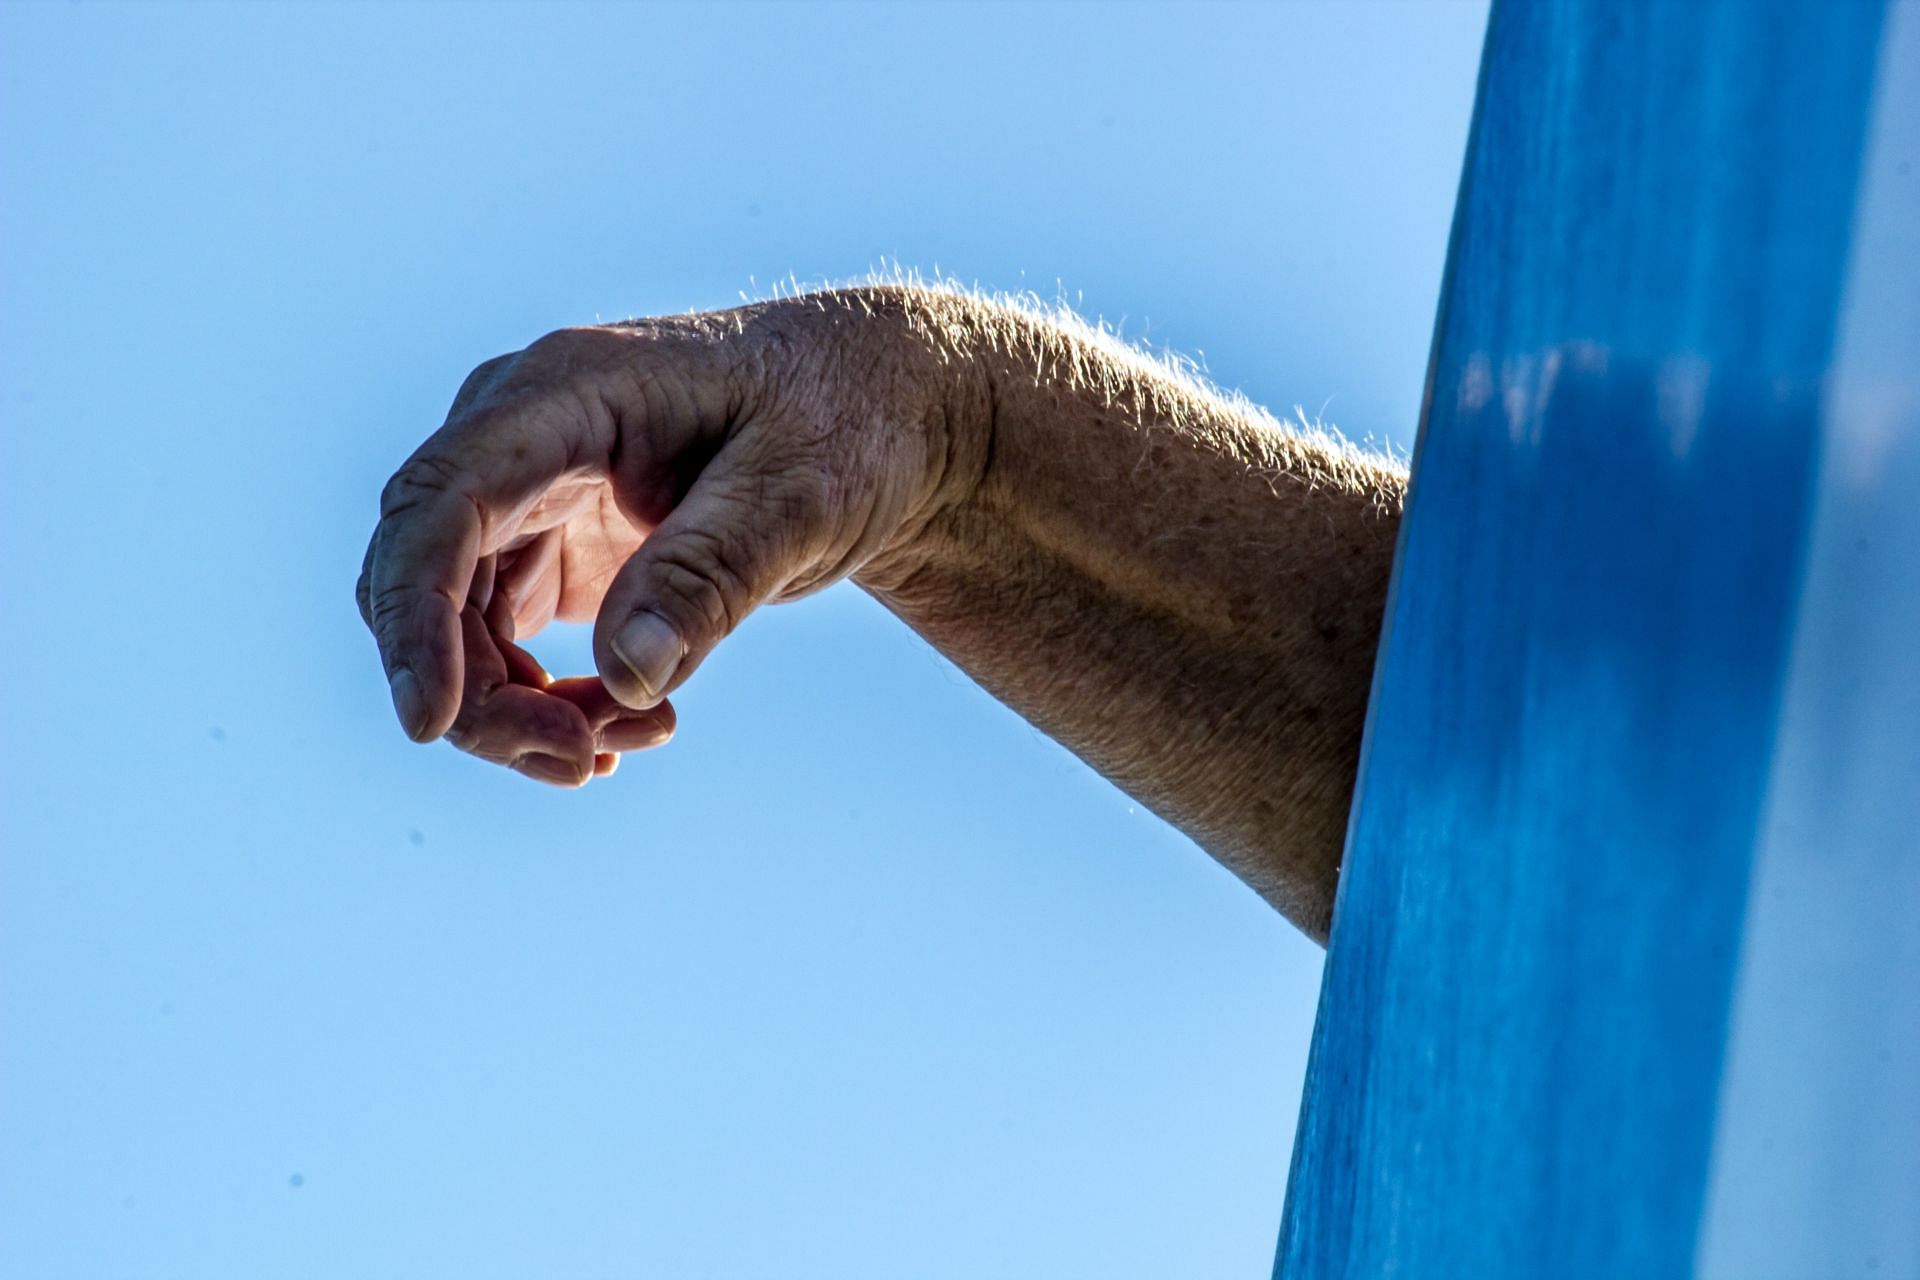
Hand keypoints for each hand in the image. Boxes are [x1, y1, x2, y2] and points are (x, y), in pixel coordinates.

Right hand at [356, 294, 976, 785]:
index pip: (442, 500)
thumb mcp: (797, 495)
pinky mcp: (546, 550)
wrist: (874, 419)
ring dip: (523, 714)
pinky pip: (500, 648)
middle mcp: (518, 439)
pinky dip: (550, 707)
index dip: (418, 615)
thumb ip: (711, 575)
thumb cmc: (841, 428)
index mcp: (564, 392)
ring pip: (457, 632)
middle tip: (589, 763)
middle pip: (430, 583)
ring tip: (643, 735)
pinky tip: (630, 726)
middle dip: (485, 697)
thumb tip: (629, 676)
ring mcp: (524, 497)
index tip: (429, 726)